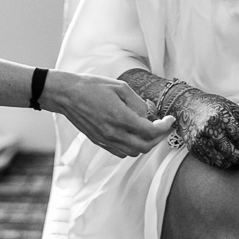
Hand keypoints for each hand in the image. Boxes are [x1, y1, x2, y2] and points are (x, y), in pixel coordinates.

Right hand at [44, 71, 174, 157]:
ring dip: (145, 143)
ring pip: (134, 152)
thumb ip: (138, 103)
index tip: (170, 120)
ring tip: (148, 130)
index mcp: (121, 118)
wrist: (68, 95)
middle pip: (145, 147)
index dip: (165, 127)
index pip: (151, 131)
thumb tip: (147, 115)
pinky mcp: (99, 142)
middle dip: (158, 138)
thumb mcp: (121, 87)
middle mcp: (114, 133)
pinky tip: (132, 134)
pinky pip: (121, 152)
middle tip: (163, 126)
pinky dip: (132, 147)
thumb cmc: (93, 87)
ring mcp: (106, 140)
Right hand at [164, 83, 238, 168]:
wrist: (185, 106)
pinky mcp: (195, 150)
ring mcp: (201, 142)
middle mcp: (210, 131)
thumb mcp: (235, 109)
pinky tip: (231, 154)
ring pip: (228, 162)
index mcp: (222, 118)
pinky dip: (227, 162)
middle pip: (238, 154)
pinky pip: (216, 163)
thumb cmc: (214, 106)